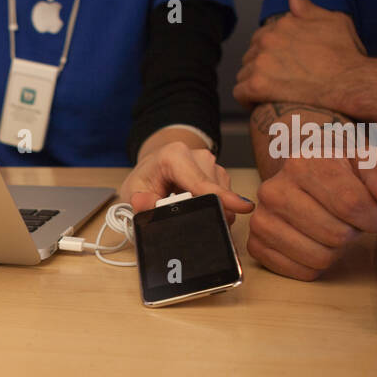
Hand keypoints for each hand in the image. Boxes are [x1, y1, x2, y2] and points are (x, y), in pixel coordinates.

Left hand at [120, 140, 253, 225]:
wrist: (154, 168)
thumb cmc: (146, 178)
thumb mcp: (134, 191)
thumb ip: (139, 202)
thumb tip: (144, 203)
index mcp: (175, 156)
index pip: (201, 183)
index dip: (221, 197)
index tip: (242, 207)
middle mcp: (199, 156)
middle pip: (214, 192)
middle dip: (207, 211)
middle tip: (189, 221)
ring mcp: (212, 164)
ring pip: (221, 195)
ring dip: (208, 209)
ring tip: (185, 207)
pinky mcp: (219, 173)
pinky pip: (223, 196)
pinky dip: (212, 206)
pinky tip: (196, 204)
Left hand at [234, 0, 367, 109]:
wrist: (350, 83)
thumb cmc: (346, 55)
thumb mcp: (333, 21)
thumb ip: (309, 9)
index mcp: (282, 24)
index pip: (262, 37)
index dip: (271, 53)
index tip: (282, 65)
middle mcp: (268, 39)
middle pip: (251, 55)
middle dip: (261, 67)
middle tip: (279, 81)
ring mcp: (260, 62)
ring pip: (244, 74)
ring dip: (254, 84)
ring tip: (272, 94)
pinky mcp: (257, 85)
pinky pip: (239, 93)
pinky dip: (248, 100)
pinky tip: (261, 104)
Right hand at [246, 147, 376, 280]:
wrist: (301, 173)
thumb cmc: (334, 168)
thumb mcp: (366, 159)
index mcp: (303, 163)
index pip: (351, 204)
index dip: (375, 216)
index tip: (376, 212)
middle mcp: (274, 190)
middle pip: (335, 234)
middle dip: (353, 231)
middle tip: (349, 219)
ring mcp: (262, 219)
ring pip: (319, 257)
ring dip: (336, 248)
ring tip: (331, 227)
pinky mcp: (257, 244)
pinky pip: (301, 271)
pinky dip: (317, 263)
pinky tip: (315, 241)